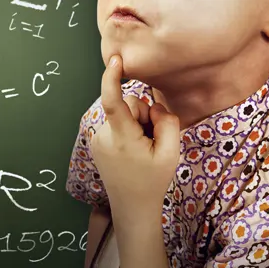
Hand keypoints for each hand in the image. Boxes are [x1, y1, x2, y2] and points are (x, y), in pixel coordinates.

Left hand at [89, 55, 181, 228]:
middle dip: (144, 115)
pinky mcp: (98, 141)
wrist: (132, 207)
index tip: (115, 60)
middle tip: (153, 141)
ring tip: (143, 149)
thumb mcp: (171, 153)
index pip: (114, 101)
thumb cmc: (153, 181)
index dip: (112, 78)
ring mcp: (98, 139)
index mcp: (122, 138)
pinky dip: (129, 131)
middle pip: (129, 104)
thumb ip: (167, 122)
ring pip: (124, 114)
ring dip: (137, 125)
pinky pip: (117, 123)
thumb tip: (154, 106)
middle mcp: (105, 135)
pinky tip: (134, 151)